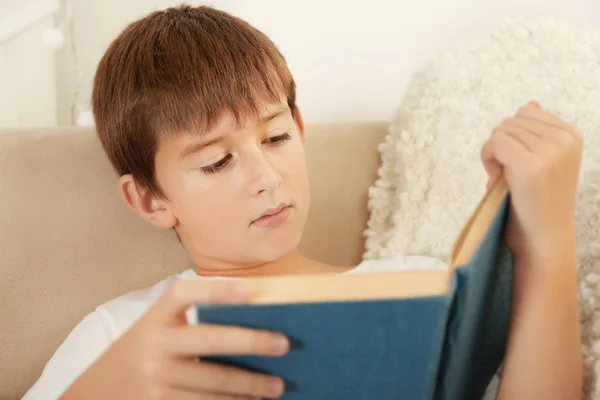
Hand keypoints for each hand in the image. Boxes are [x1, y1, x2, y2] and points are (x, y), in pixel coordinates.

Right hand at [62, 280, 288, 399]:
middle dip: (251, 342)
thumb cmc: (141, 350)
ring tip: (276, 385)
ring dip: (249, 384)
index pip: (184, 294)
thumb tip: (251, 320)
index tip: (250, 292)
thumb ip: (189, 320)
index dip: (216, 291)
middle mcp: (155, 344)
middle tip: (284, 344)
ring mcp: (157, 378)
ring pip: (212, 381)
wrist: (97, 390)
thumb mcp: (156, 327)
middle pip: (210, 340)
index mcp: (156, 317)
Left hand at [480, 100, 582, 263]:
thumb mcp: (542, 160)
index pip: (526, 112)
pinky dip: (488, 158)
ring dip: (494, 154)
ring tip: (505, 179)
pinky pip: (494, 142)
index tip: (517, 162)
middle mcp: (564, 139)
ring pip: (500, 130)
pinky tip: (496, 179)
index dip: (514, 136)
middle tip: (508, 174)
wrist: (542, 238)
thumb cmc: (536, 201)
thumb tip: (531, 103)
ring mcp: (550, 151)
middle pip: (510, 121)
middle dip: (501, 145)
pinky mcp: (530, 165)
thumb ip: (537, 132)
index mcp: (571, 134)